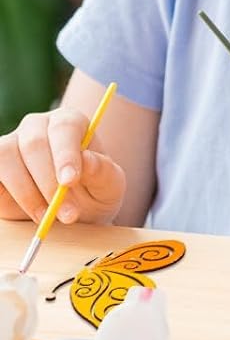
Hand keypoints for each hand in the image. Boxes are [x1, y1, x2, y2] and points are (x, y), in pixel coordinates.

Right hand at [0, 109, 125, 224]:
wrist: (71, 212)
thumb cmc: (93, 192)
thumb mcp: (109, 186)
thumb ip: (104, 171)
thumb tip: (87, 159)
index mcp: (70, 122)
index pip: (64, 128)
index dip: (65, 154)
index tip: (70, 181)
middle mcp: (37, 127)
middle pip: (34, 144)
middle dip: (49, 183)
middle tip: (66, 213)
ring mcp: (11, 144)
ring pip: (6, 156)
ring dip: (27, 193)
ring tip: (47, 216)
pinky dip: (8, 194)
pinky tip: (28, 210)